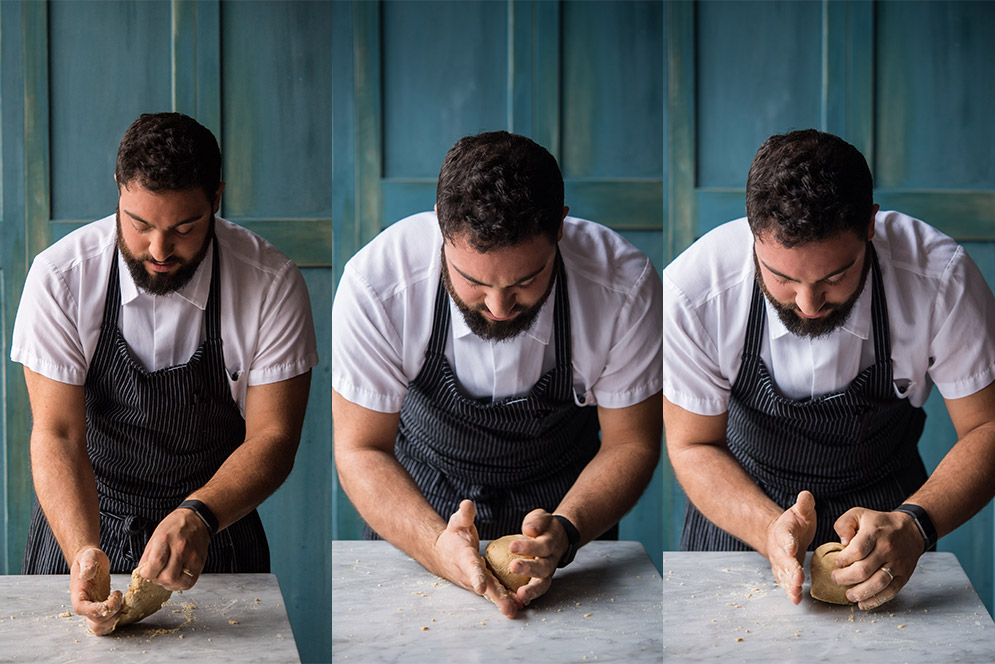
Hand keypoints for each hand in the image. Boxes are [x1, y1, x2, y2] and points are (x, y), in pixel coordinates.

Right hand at [70, 547, 121, 635]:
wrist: (91, 561)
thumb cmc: (89, 558)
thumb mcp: (88, 556)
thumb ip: (87, 564)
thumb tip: (86, 574)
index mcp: (78, 595)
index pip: (83, 610)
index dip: (97, 609)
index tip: (112, 598)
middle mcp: (85, 606)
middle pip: (94, 623)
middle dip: (111, 614)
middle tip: (119, 597)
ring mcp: (93, 609)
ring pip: (100, 627)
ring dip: (114, 619)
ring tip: (121, 603)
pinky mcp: (102, 609)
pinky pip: (107, 622)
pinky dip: (116, 618)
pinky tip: (122, 604)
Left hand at [137, 507, 210, 590]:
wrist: (197, 519)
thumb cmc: (175, 526)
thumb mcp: (156, 536)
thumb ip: (148, 557)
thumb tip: (143, 573)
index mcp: (166, 539)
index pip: (156, 564)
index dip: (147, 573)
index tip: (146, 573)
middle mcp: (181, 548)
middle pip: (168, 577)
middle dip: (158, 580)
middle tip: (156, 575)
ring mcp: (193, 557)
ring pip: (179, 583)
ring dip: (169, 584)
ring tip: (167, 576)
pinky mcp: (200, 563)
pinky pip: (189, 582)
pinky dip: (180, 584)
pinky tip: (176, 577)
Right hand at [433, 499, 523, 618]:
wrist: (442, 554)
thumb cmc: (452, 536)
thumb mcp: (456, 522)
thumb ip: (463, 515)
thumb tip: (468, 504)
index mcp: (463, 557)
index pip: (470, 567)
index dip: (476, 576)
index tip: (481, 587)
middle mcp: (469, 574)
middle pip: (485, 587)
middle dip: (497, 598)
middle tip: (509, 609)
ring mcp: (476, 582)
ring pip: (492, 593)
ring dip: (504, 603)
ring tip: (518, 610)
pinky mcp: (483, 585)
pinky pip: (495, 593)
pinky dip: (506, 600)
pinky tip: (520, 605)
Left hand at [505, 509, 567, 605]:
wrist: (558, 537)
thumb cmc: (544, 526)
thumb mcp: (542, 517)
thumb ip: (537, 521)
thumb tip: (530, 529)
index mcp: (552, 542)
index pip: (543, 545)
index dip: (529, 547)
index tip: (512, 546)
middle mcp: (551, 559)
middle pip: (544, 567)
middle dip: (529, 569)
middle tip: (513, 567)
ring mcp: (548, 572)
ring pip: (543, 583)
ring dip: (532, 590)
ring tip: (519, 595)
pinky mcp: (542, 580)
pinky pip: (538, 590)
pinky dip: (530, 597)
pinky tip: (518, 601)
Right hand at [765, 490, 816, 604]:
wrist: (779, 535)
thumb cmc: (795, 523)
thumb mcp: (800, 511)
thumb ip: (804, 504)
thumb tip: (806, 495)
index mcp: (783, 531)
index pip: (784, 536)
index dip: (787, 542)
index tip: (792, 548)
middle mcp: (778, 548)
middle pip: (782, 559)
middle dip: (790, 569)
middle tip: (798, 577)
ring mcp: (779, 562)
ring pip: (782, 574)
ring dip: (789, 583)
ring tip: (797, 592)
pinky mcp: (783, 573)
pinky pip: (785, 583)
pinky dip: (789, 592)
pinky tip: (796, 600)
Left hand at [830, 507, 924, 608]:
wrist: (911, 529)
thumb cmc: (879, 523)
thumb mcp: (858, 514)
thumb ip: (844, 524)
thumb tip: (843, 542)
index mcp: (874, 533)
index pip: (857, 550)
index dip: (844, 559)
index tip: (837, 562)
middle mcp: (887, 549)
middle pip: (864, 570)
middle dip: (845, 578)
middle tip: (836, 579)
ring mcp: (897, 564)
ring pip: (878, 583)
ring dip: (860, 593)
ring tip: (848, 595)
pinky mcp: (904, 575)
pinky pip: (891, 591)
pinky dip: (876, 600)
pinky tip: (863, 603)